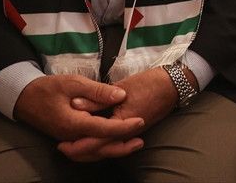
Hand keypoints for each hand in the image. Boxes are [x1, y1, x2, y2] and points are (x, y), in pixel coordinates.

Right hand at [14, 74, 144, 159]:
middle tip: (141, 140)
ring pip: (93, 151)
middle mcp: (71, 136)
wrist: (24, 98)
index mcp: (73, 123)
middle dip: (122, 146)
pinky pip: (87, 148)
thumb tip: (121, 96)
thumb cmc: (48, 88)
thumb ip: (98, 91)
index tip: (141, 120)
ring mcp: (69, 139)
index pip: (103, 129)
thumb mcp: (73, 83)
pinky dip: (102, 148)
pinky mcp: (69, 138)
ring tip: (133, 143)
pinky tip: (115, 141)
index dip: (124, 127)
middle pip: (100, 147)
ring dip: (114, 149)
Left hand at [61, 66, 187, 162]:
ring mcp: (132, 133)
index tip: (61, 144)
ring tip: (73, 144)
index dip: (77, 145)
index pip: (96, 142)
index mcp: (123, 123)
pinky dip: (101, 143)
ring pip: (107, 149)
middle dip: (80, 152)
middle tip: (63, 148)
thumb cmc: (150, 83)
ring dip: (90, 149)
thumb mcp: (122, 88)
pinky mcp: (134, 129)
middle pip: (100, 151)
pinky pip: (114, 142)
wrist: (174, 84)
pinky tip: (92, 137)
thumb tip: (75, 104)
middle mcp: (128, 133)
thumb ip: (99, 98)